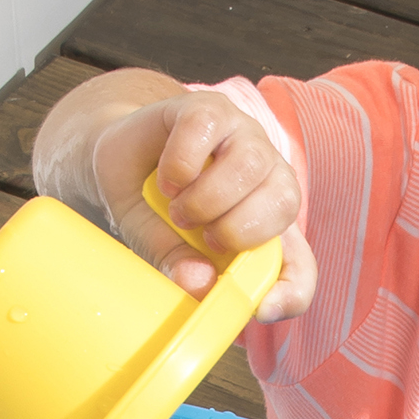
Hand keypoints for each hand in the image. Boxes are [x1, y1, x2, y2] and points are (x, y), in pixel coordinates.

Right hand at [45, 76, 316, 322]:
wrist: (118, 161)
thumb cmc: (152, 210)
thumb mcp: (163, 249)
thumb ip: (181, 266)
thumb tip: (199, 283)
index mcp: (265, 226)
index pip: (300, 267)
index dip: (292, 291)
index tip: (261, 309)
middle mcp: (266, 178)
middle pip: (285, 202)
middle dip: (237, 230)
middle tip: (201, 235)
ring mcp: (243, 137)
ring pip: (251, 163)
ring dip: (207, 198)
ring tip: (177, 209)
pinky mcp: (211, 109)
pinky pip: (206, 130)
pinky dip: (181, 163)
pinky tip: (168, 178)